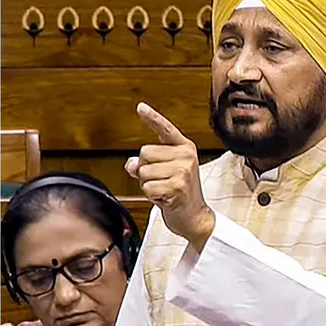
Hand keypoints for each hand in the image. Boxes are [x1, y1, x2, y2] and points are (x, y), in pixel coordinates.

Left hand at [125, 102, 215, 248]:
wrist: (195, 218)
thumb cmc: (178, 193)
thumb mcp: (162, 173)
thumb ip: (146, 163)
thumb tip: (130, 164)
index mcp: (184, 148)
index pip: (165, 129)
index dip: (151, 117)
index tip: (140, 107)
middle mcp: (185, 155)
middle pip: (144, 153)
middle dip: (144, 170)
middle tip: (161, 181)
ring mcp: (182, 170)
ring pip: (143, 171)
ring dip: (147, 184)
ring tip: (163, 190)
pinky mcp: (177, 186)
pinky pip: (146, 186)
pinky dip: (150, 195)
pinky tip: (164, 198)